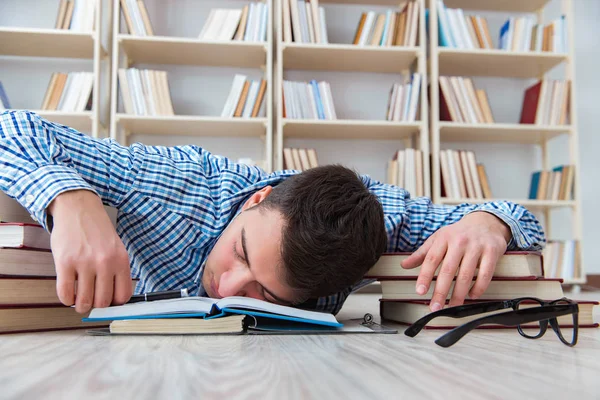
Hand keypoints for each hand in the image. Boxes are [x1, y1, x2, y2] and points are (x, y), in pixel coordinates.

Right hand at [48, 190, 131, 313]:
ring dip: (81, 306)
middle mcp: (105, 263)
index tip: (108, 303)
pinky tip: (68, 295)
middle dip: (96, 306)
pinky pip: (65, 293)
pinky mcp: (65, 262)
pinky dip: (66, 300)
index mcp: (121, 260)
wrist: (79, 209)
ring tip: (79, 301)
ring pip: (85, 301)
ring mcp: (85, 263)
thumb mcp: (116, 248)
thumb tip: (115, 299)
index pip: (123, 296)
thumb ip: (117, 271)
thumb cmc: (97, 230)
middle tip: (91, 301)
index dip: (115, 305)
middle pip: (103, 301)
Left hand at [401, 211, 510, 311]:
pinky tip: (472, 296)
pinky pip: (485, 274)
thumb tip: (404, 265)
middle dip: (441, 291)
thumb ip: (422, 253)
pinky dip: (478, 288)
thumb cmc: (459, 233)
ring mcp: (476, 246)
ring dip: (459, 294)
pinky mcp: (492, 252)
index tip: (420, 291)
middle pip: (448, 270)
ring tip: (453, 306)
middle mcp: (459, 241)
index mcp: (444, 238)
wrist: (485, 222)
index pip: (431, 259)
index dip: (425, 276)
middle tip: (435, 307)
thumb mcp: (438, 238)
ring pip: (466, 275)